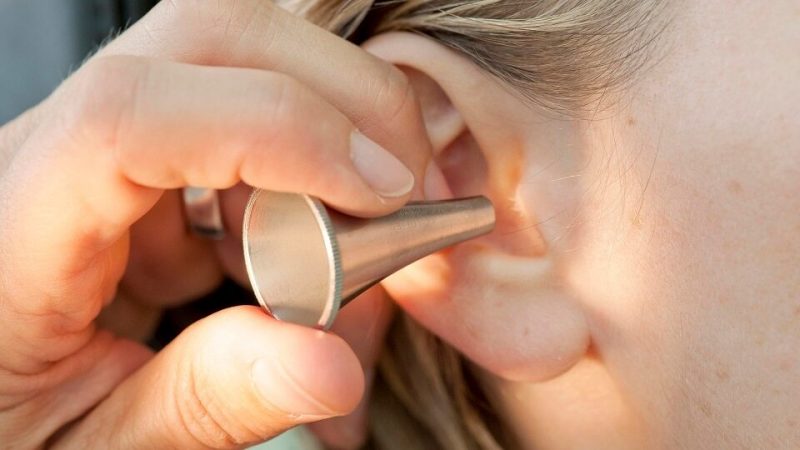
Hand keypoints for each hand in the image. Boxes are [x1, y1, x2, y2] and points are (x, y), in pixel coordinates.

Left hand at [0, 1, 430, 446]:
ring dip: (327, 125)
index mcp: (10, 230)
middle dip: (337, 97)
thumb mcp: (98, 443)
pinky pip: (241, 104)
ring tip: (344, 229)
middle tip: (399, 192)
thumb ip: (205, 403)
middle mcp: (46, 151)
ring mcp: (95, 133)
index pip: (130, 114)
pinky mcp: (137, 146)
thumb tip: (329, 367)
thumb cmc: (10, 424)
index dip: (278, 127)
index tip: (379, 192)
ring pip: (238, 53)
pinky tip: (297, 235)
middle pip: (206, 37)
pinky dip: (305, 158)